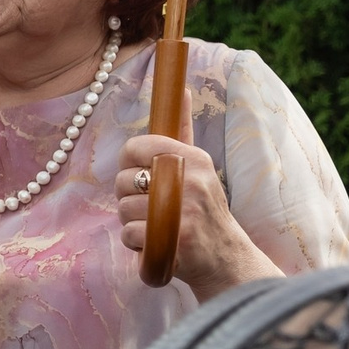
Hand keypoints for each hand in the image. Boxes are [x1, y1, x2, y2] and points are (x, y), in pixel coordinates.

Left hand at [116, 133, 277, 301]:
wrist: (225, 259)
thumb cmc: (204, 210)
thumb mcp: (199, 167)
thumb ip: (183, 131)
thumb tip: (180, 88)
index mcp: (193, 158)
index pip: (136, 147)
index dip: (128, 163)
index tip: (140, 175)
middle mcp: (190, 180)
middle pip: (123, 180)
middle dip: (130, 198)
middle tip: (153, 208)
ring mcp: (184, 209)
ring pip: (123, 210)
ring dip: (133, 223)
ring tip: (158, 226)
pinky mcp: (176, 238)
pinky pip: (129, 234)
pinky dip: (137, 244)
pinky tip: (157, 243)